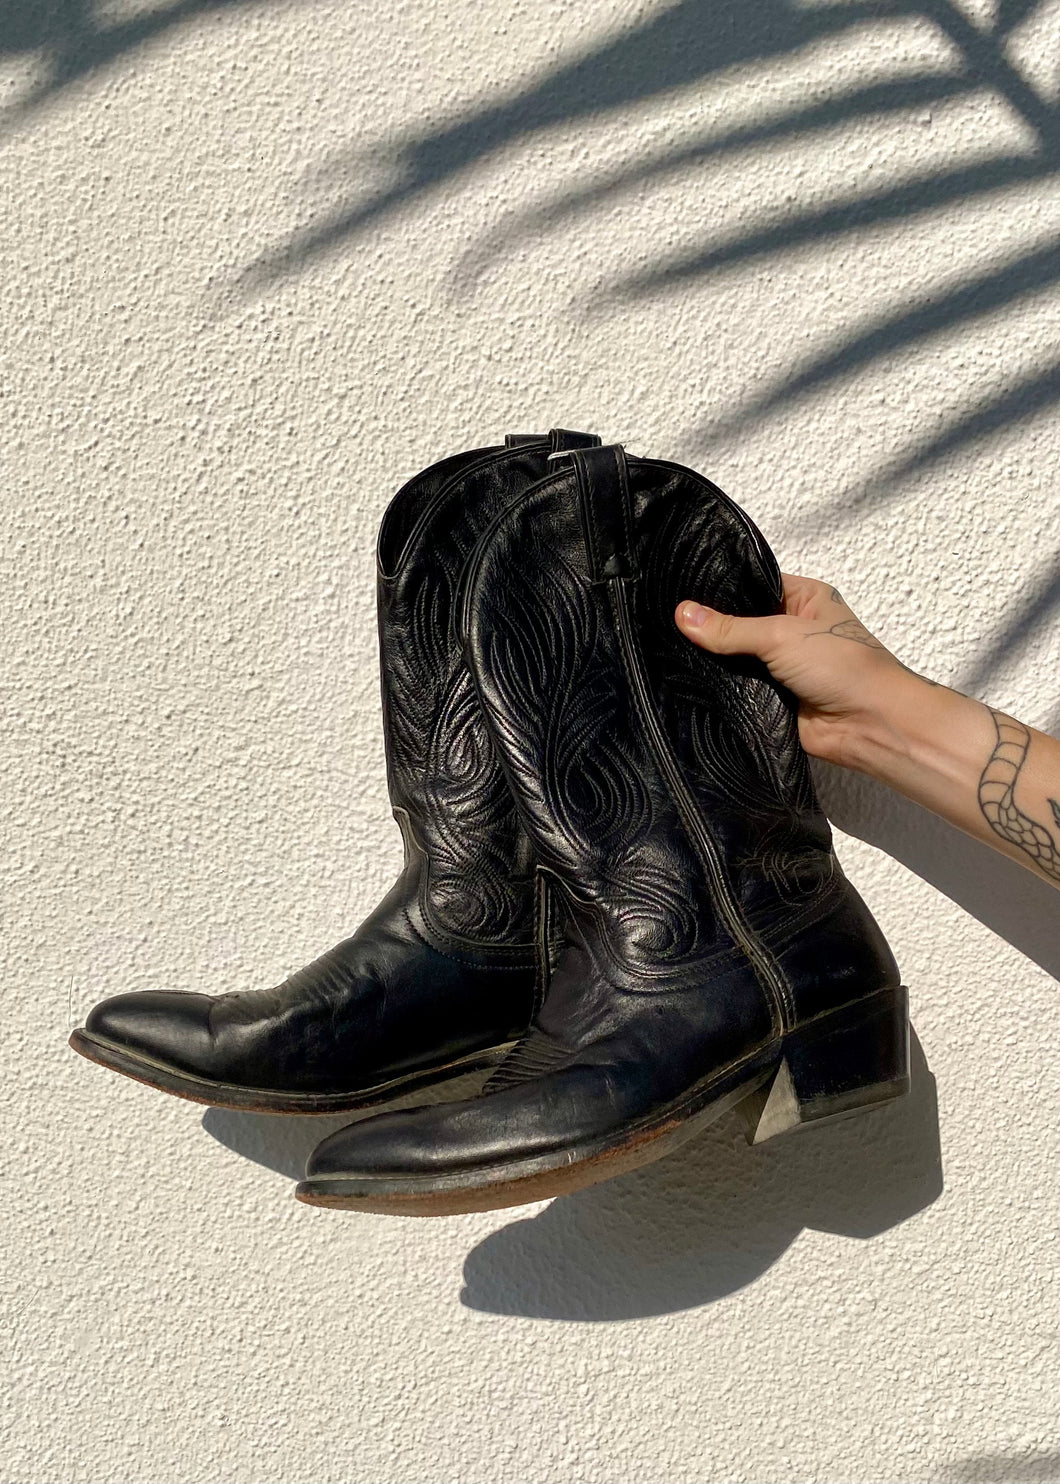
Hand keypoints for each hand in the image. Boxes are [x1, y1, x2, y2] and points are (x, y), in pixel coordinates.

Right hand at [673, 574, 935, 768]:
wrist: (870, 725)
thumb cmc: (840, 666)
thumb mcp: (781, 634)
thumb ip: (730, 628)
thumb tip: (680, 613)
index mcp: (803, 598)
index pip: (752, 585)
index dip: (718, 588)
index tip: (676, 588)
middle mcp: (790, 629)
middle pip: (739, 623)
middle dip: (709, 627)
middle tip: (661, 621)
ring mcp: (779, 666)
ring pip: (734, 659)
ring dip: (710, 660)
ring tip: (662, 648)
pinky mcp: (769, 699)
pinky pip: (736, 690)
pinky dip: (717, 689)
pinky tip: (680, 681)